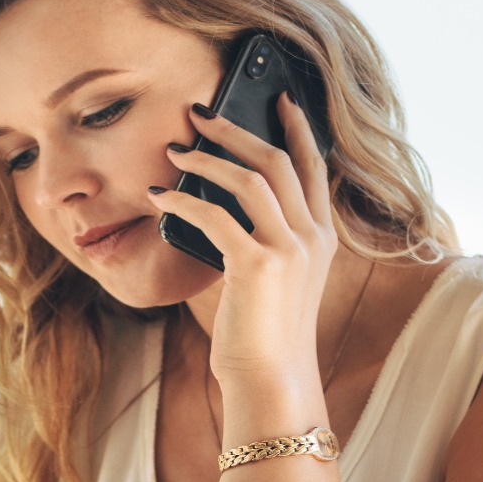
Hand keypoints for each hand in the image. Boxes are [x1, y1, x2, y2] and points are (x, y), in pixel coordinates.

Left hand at [147, 92, 339, 384]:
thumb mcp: (278, 282)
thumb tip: (222, 208)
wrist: (272, 381)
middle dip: (238, 130)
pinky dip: (182, 201)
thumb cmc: (265, 336)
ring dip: (207, 158)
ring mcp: (289, 249)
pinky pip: (214, 214)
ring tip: (175, 150)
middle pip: (278, 160)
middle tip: (202, 113)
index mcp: (322, 238)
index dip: (297, 130)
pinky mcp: (256, 264)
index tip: (278, 100)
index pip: (313, 168)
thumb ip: (267, 243)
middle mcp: (312, 237)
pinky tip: (160, 198)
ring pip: (250, 178)